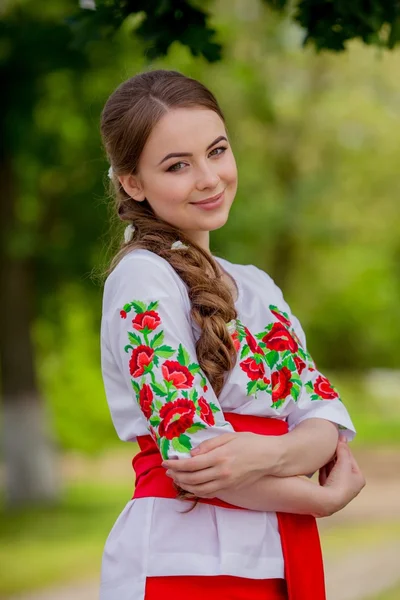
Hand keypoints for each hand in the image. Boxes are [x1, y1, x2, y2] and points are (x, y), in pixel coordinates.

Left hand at [162, 432, 277, 496]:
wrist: (271, 457)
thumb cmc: (251, 442)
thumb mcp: (229, 436)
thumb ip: (209, 445)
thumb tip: (192, 454)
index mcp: (220, 457)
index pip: (191, 464)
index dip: (176, 465)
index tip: (165, 462)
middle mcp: (222, 473)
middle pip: (192, 479)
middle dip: (177, 476)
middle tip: (168, 471)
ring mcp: (227, 483)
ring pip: (199, 490)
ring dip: (185, 486)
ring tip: (176, 479)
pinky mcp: (231, 488)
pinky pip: (210, 493)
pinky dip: (197, 491)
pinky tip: (191, 486)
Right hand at [317, 436, 365, 516]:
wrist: (328, 501)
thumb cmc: (340, 481)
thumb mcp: (344, 462)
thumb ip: (343, 449)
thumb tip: (343, 438)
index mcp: (359, 479)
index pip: (351, 460)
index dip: (344, 449)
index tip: (337, 440)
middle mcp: (351, 486)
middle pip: (342, 466)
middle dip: (335, 457)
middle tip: (329, 446)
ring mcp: (339, 490)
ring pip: (333, 471)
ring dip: (328, 463)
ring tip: (323, 454)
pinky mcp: (328, 492)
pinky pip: (326, 477)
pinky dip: (323, 470)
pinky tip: (318, 464)